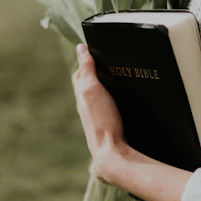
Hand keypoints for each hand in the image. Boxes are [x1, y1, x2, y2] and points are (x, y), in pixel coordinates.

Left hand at [71, 43, 125, 183]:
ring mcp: (97, 115)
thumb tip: (81, 49)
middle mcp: (87, 105)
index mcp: (82, 94)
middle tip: (103, 59)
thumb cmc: (102, 120)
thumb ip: (87, 69)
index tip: (93, 48)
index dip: (84, 60)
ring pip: (97, 95)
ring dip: (102, 84)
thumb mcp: (93, 89)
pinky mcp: (108, 122)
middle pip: (87, 83)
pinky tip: (121, 97)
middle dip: (92, 71)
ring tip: (113, 75)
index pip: (79, 73)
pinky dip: (111, 97)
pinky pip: (106, 105)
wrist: (112, 152)